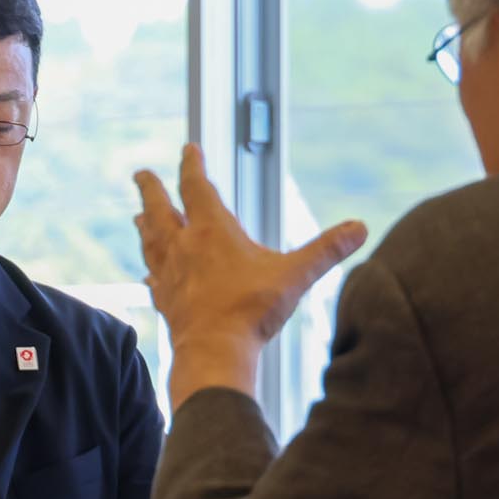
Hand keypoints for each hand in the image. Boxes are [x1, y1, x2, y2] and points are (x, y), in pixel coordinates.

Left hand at [134, 143, 367, 404]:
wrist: (214, 351)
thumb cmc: (251, 310)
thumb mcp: (295, 275)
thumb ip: (327, 249)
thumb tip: (360, 227)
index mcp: (212, 231)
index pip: (197, 187)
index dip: (191, 165)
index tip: (188, 148)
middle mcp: (184, 247)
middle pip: (160, 209)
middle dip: (151, 189)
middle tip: (140, 174)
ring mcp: (170, 274)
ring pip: (151, 242)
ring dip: (146, 225)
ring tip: (138, 218)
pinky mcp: (165, 300)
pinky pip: (154, 280)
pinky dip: (151, 272)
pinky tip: (149, 275)